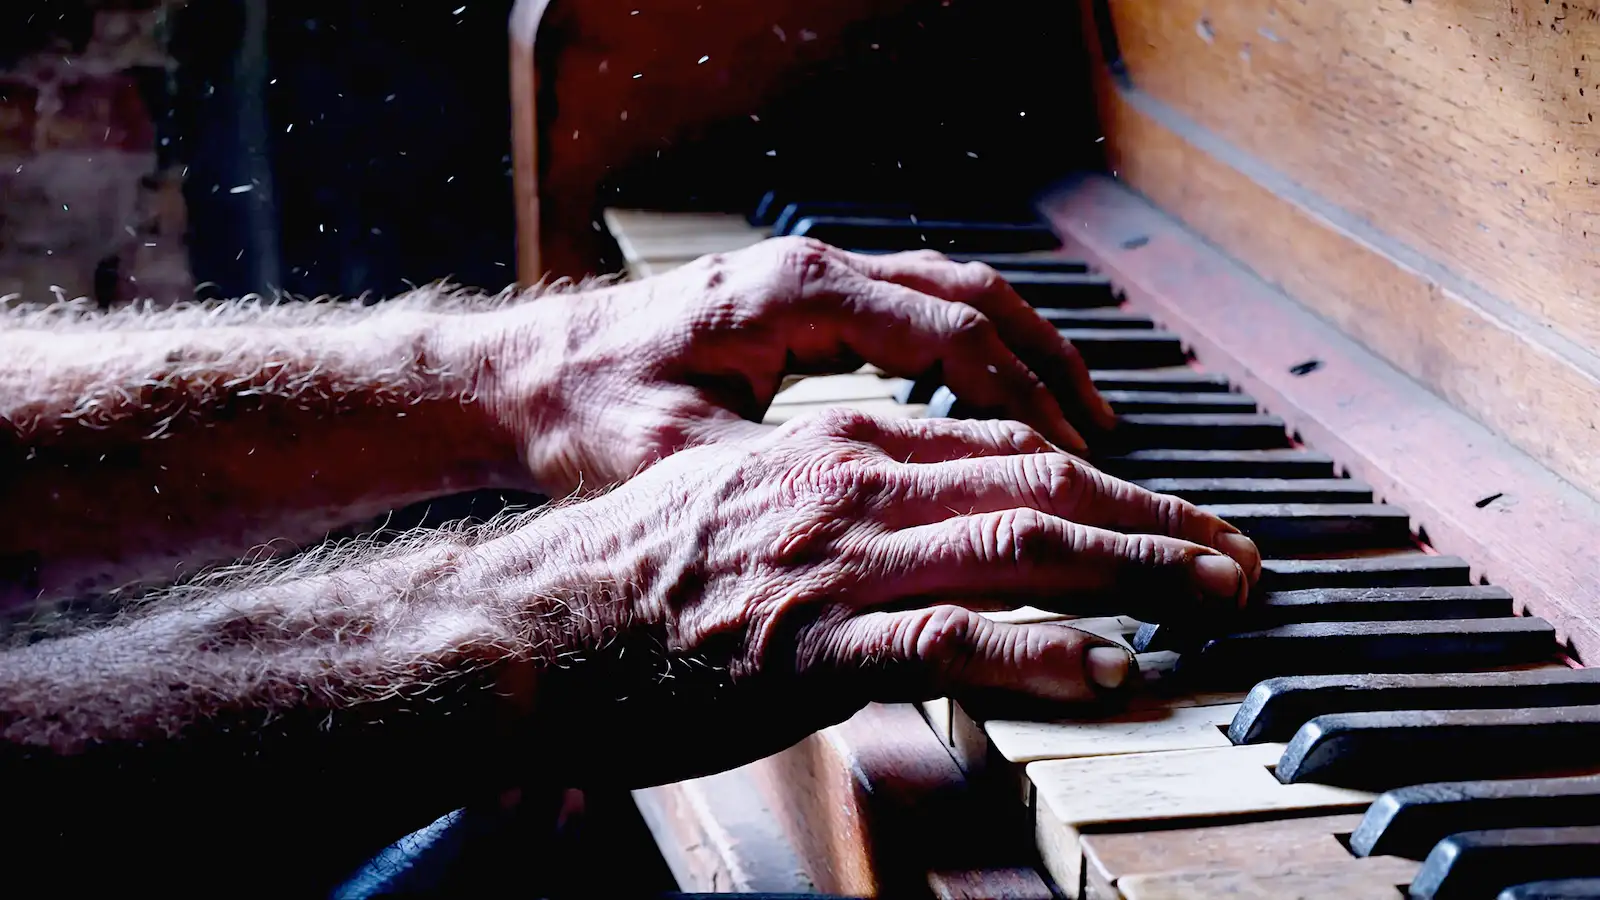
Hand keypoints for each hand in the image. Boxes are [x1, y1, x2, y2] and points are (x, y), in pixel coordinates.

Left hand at [489, 236, 1114, 496]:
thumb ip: (783, 484)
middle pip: (974, 300)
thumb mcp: (684, 460)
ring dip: (1024, 354)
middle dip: (1051, 368)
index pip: (948, 335)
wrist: (530, 373)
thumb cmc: (593, 415)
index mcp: (796, 296)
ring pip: (956, 294)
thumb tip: (874, 531)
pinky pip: (921, 308)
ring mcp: (815, 279)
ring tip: (1080, 422)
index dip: (1022, 401)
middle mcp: (816, 272)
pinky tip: (997, 405)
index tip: (1076, 459)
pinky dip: (976, 352)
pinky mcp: (808, 302)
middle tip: (1109, 440)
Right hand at [523, 409, 1258, 787]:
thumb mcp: (749, 510)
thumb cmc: (638, 578)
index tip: (1172, 514)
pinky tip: (1104, 665)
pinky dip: (1040, 650)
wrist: (534, 626)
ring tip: (1212, 595)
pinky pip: (950, 640)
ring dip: (1133, 566)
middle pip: (1040, 481)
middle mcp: (852, 483)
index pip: (1006, 447)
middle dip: (1155, 517)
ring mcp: (837, 563)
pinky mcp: (814, 646)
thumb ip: (844, 513)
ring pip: (1019, 544)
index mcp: (841, 449)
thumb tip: (924, 541)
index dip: (1108, 478)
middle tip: (1236, 556)